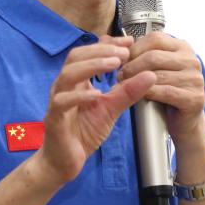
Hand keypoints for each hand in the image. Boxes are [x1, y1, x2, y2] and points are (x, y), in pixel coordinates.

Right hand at [35, 35, 155, 185]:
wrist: (64, 161)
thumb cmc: (83, 132)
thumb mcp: (111, 109)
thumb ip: (128, 92)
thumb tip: (150, 75)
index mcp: (77, 80)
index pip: (89, 52)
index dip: (108, 44)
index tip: (129, 42)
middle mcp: (65, 85)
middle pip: (76, 56)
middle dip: (101, 50)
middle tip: (124, 52)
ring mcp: (57, 100)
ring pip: (68, 74)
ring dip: (92, 66)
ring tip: (114, 64)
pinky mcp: (54, 118)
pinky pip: (62, 101)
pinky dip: (80, 95)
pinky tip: (97, 94)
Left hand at [119, 32, 204, 145]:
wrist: (183, 121)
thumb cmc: (164, 91)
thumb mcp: (151, 67)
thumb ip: (133, 52)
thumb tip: (104, 38)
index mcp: (182, 47)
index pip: (154, 38)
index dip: (134, 49)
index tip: (121, 60)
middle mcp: (191, 60)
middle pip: (153, 56)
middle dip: (131, 66)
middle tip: (119, 76)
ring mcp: (195, 79)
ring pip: (156, 75)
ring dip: (135, 81)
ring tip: (123, 86)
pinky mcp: (194, 98)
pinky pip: (164, 92)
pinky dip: (146, 93)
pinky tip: (137, 96)